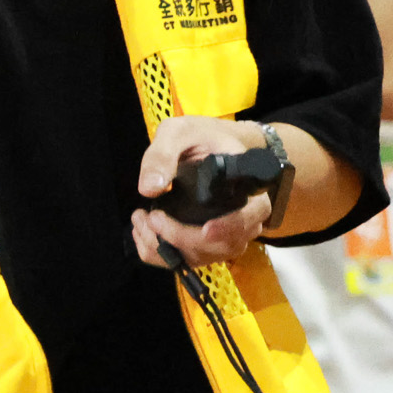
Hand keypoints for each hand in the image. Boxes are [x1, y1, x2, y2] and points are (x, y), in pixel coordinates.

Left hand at [133, 116, 270, 267]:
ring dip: (167, 247)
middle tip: (152, 217)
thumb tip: (150, 188)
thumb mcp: (179, 132)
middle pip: (225, 245)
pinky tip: (142, 231)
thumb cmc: (199, 136)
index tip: (205, 230)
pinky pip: (189, 260)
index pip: (252, 214)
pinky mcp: (207, 243)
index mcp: (248, 186)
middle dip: (183, 239)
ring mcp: (227, 233)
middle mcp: (244, 216)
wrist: (206, 147)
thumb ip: (164, 154)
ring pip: (204, 257)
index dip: (231, 227)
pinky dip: (160, 253)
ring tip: (141, 220)